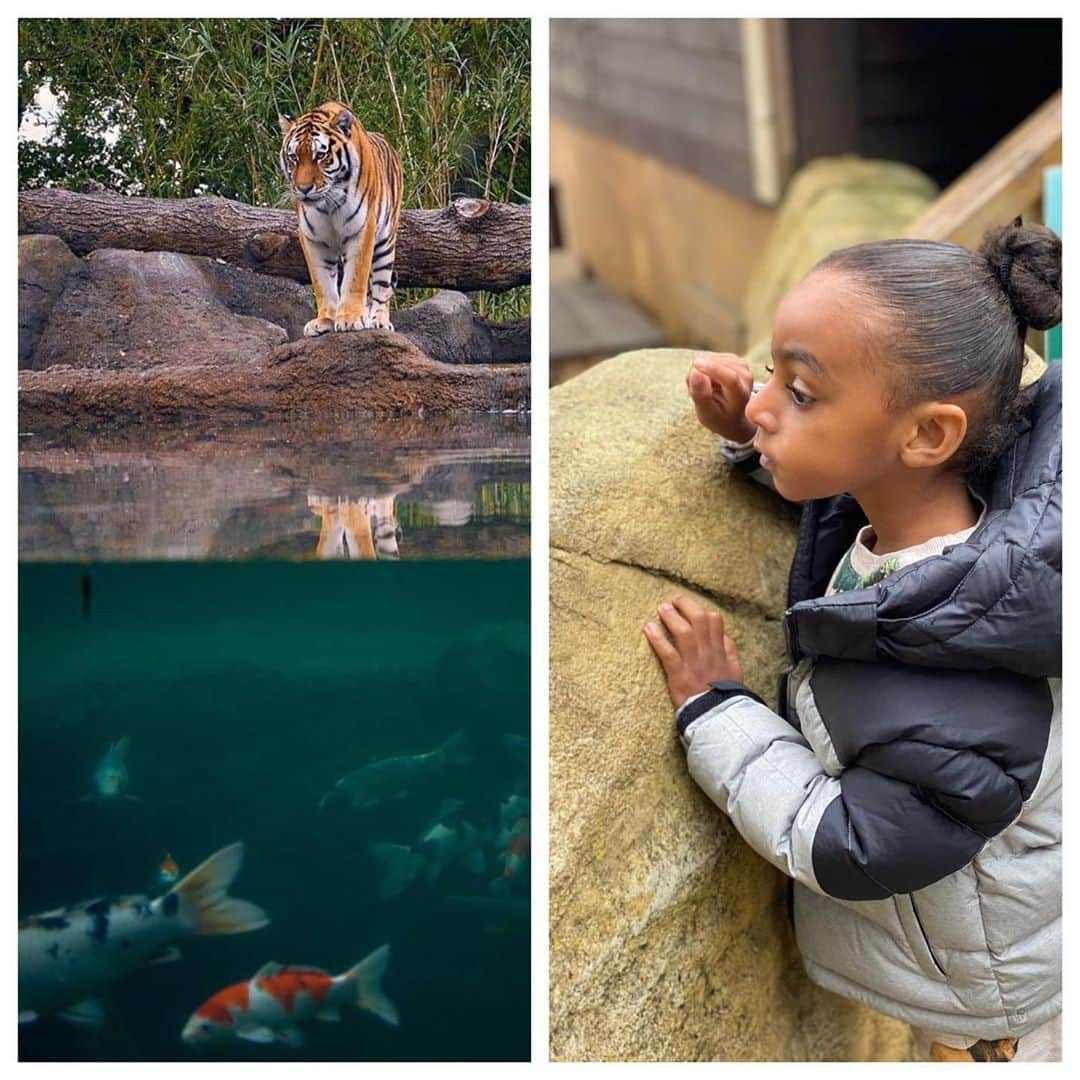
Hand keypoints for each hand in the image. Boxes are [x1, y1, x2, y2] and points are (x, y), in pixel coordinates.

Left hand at [644, 594, 742, 708]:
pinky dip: (657, 638)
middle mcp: (708, 653)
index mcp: (721, 651)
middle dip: (685, 606)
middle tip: (674, 600)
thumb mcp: (734, 670)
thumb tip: (724, 635)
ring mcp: (693, 663)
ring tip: (661, 609)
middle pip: (698, 620)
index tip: (691, 607)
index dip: (701, 610)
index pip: (715, 621)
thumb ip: (729, 651)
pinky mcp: (679, 675)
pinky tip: (648, 628)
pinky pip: (667, 652)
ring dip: (671, 617)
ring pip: (683, 632)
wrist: (718, 716)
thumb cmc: (725, 694)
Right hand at [686, 352, 755, 442]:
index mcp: (741, 396)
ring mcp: (741, 366)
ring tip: (704, 389)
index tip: (695, 365)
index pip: (730, 379)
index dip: (713, 370)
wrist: (732, 416)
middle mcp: (746, 377)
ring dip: (700, 372)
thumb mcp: (707, 414)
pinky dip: (702, 367)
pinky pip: (708, 356)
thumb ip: (701, 395)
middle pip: (716, 365)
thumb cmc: (719, 418)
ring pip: (709, 358)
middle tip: (697, 394)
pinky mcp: (733, 358)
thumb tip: (694, 371)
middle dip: (698, 374)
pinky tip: (707, 381)